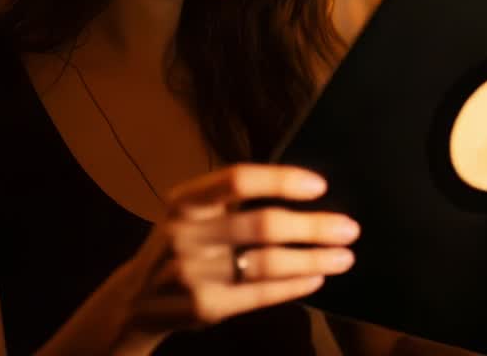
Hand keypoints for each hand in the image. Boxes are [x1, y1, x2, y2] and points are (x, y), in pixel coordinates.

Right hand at [110, 164, 358, 350]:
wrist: (137, 300)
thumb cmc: (181, 245)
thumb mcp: (192, 213)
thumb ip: (233, 201)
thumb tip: (304, 189)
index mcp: (185, 200)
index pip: (237, 179)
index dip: (281, 180)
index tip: (319, 186)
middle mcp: (186, 233)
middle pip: (261, 225)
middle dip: (312, 227)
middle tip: (349, 228)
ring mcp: (194, 273)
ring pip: (267, 263)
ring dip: (313, 259)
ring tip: (344, 257)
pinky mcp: (205, 306)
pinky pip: (261, 294)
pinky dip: (294, 285)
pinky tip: (316, 278)